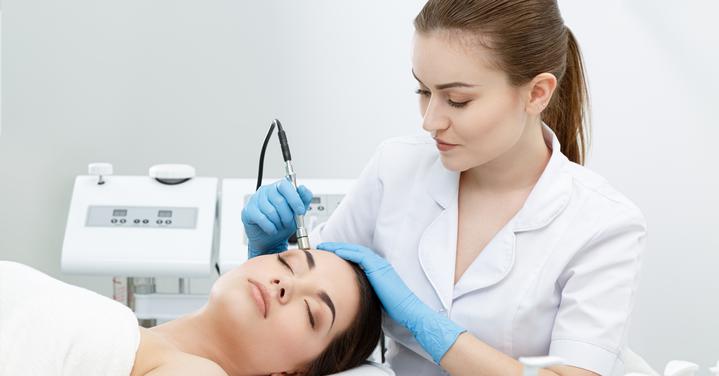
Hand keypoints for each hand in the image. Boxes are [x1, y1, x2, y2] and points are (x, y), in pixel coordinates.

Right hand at [241, 179, 312, 257]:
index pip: (286, 185)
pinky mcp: (248, 211)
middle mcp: (266, 190)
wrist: (271, 239)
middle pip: (279, 201)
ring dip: (278, 223)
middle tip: (288, 223)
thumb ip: (304, 199)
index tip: (300, 211)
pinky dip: (270, 227)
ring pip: (271, 211)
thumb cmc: (283, 222)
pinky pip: (261, 219)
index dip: (295, 199)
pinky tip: (272, 230)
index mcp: (278, 187)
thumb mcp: (298, 211)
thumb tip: (302, 188)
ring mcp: (255, 199)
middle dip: (287, 216)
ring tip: (279, 226)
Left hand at [317, 242, 465, 363]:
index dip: (342, 253)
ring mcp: (379, 264)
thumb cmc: (392, 307)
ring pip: (356, 250)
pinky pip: (360, 256)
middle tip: (323, 245)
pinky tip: (336, 252)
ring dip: (339, 247)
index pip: (357, 256)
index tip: (328, 254)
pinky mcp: (378, 268)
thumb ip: (363, 289)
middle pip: (354, 250)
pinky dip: (347, 252)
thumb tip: (348, 293)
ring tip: (326, 246)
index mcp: (377, 269)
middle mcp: (378, 263)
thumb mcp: (374, 294)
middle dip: (338, 247)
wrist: (406, 310)